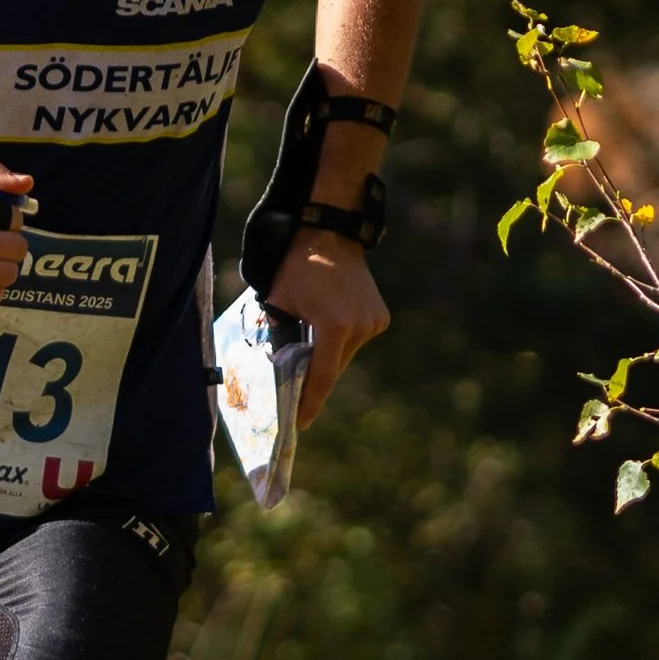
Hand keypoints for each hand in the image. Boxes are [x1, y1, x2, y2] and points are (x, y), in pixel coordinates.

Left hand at [265, 227, 388, 425]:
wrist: (330, 236)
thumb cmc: (297, 269)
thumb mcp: (278, 305)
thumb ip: (281, 339)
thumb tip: (281, 370)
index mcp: (334, 326)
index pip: (321, 376)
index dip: (310, 402)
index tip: (301, 423)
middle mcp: (360, 328)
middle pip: (333, 367)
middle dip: (315, 381)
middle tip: (297, 395)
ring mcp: (374, 322)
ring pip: (344, 355)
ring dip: (328, 358)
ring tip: (309, 351)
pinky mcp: (380, 317)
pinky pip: (355, 340)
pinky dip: (340, 342)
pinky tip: (327, 326)